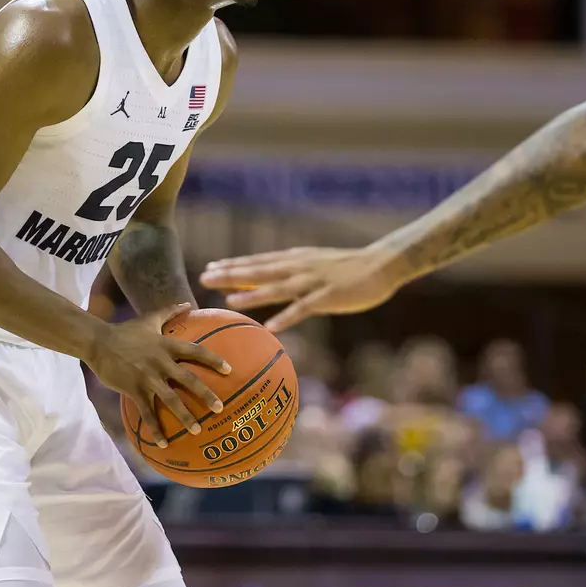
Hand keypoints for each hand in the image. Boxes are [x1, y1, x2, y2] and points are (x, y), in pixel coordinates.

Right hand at [82, 303, 230, 447]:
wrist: (98, 342)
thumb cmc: (125, 331)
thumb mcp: (149, 319)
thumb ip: (169, 311)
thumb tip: (187, 302)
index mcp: (166, 345)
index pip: (196, 352)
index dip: (213, 360)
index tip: (229, 370)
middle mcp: (160, 362)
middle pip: (188, 380)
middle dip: (205, 395)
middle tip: (220, 408)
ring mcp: (147, 377)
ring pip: (170, 400)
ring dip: (185, 417)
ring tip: (198, 430)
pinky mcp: (134, 390)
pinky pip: (147, 413)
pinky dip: (155, 429)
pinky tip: (163, 444)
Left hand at [201, 246, 397, 332]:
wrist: (380, 264)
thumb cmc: (346, 267)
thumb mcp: (313, 263)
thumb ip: (291, 271)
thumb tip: (267, 280)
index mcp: (295, 259)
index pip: (258, 261)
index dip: (233, 264)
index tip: (209, 268)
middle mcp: (299, 267)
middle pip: (259, 271)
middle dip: (231, 275)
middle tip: (205, 278)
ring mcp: (313, 281)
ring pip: (276, 288)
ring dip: (252, 295)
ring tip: (229, 302)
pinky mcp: (328, 296)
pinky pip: (303, 308)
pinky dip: (286, 317)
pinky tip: (271, 327)